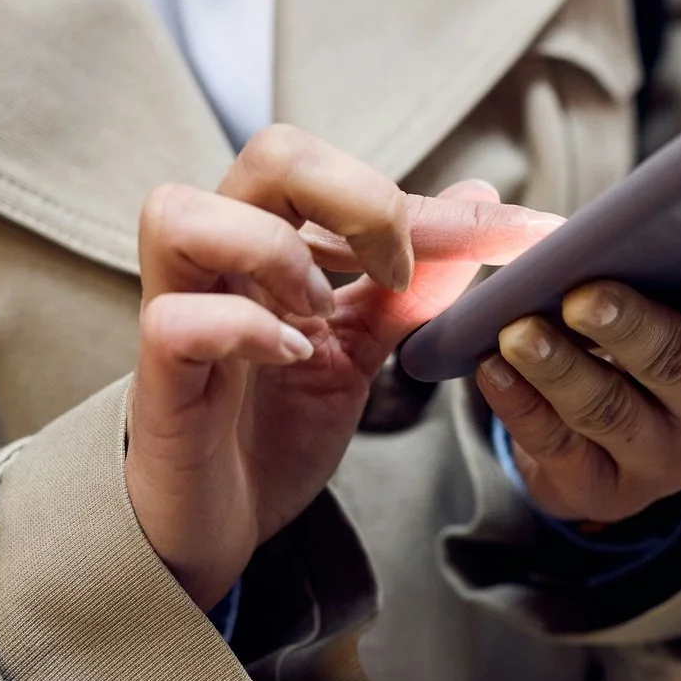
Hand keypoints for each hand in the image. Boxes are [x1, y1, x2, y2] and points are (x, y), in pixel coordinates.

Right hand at [127, 125, 558, 608]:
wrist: (218, 527)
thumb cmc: (270, 431)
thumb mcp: (358, 350)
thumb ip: (409, 283)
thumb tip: (477, 194)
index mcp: (265, 240)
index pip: (342, 173)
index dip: (438, 204)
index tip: (520, 237)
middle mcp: (217, 260)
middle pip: (267, 152)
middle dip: (357, 193)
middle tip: (397, 269)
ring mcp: (177, 312)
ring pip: (181, 212)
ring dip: (274, 250)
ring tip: (319, 310)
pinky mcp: (159, 381)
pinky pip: (176, 320)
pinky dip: (242, 327)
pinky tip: (291, 356)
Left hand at [477, 215, 680, 525]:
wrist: (603, 447)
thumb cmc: (635, 338)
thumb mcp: (658, 297)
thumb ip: (643, 250)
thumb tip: (561, 223)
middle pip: (678, 361)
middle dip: (629, 326)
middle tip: (583, 296)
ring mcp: (666, 456)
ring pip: (611, 409)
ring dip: (560, 368)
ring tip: (517, 332)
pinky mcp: (604, 490)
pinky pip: (557, 444)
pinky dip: (521, 403)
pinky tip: (493, 368)